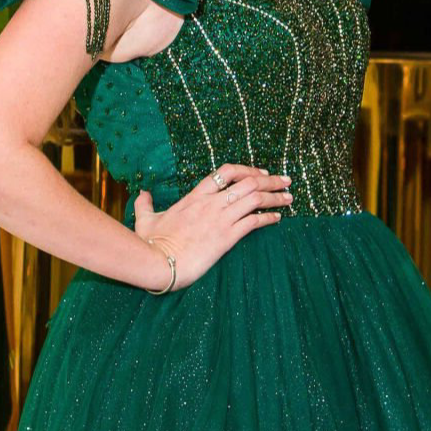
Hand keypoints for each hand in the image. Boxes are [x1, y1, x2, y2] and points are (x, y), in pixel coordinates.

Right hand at [131, 163, 292, 290]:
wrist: (157, 262)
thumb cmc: (150, 242)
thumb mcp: (146, 219)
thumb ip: (145, 204)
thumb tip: (141, 194)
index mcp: (196, 196)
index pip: (227, 172)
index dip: (248, 169)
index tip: (261, 172)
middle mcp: (211, 203)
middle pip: (249, 182)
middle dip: (271, 180)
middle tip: (286, 181)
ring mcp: (220, 219)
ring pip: (255, 199)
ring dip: (275, 196)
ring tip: (289, 197)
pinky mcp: (226, 237)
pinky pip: (254, 222)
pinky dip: (268, 218)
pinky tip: (277, 219)